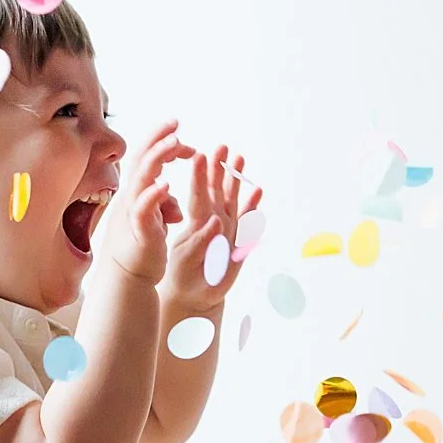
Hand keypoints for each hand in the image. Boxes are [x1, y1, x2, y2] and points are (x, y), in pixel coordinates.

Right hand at [97, 120, 196, 284]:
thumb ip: (162, 202)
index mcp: (139, 192)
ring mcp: (134, 211)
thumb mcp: (155, 218)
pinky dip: (154, 196)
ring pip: (142, 178)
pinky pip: (143, 209)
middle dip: (157, 138)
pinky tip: (166, 184)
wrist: (129, 277)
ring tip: (175, 142)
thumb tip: (169, 193)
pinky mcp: (139, 230)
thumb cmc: (142, 246)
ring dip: (158, 158)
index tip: (181, 135)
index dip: (162, 144)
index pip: (148, 159)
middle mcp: (133, 197)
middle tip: (175, 123)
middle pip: (141, 159)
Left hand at [161, 146, 262, 315]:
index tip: (200, 156)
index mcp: (196, 225)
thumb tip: (215, 221)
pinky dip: (252, 207)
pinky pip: (246, 221)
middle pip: (216, 192)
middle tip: (222, 146)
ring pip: (231, 201)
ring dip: (235, 180)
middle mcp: (212, 223)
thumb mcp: (189, 261)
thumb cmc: (185, 276)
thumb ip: (202, 242)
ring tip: (239, 158)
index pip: (198, 196)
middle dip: (220, 169)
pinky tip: (257, 191)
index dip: (200, 177)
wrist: (194, 295)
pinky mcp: (238, 242)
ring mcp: (226, 231)